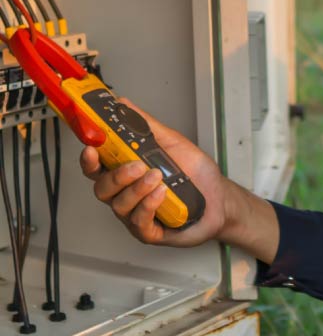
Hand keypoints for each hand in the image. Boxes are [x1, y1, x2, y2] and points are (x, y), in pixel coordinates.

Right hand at [80, 98, 227, 246]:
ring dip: (136, 189)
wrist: (220, 199)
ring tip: (157, 177)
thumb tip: (122, 104)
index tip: (91, 149)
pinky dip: (148, 206)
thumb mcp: (172, 143)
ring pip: (119, 205)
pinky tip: (161, 194)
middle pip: (102, 188)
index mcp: (126, 173)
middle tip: (137, 166)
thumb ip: (145, 125)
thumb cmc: (196, 174)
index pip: (97, 168)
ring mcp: (136, 215)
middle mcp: (126, 195)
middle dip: (117, 176)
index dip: (89, 159)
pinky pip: (138, 222)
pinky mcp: (150, 232)